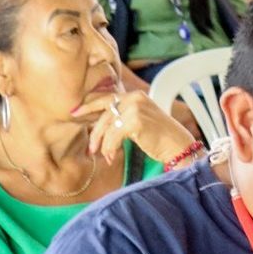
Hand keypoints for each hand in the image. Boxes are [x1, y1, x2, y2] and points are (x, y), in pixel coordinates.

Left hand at [72, 89, 193, 164]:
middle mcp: (134, 98)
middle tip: (90, 149)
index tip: (74, 113)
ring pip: (107, 127)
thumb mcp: (140, 121)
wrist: (178, 145)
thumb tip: (99, 126)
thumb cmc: (159, 137)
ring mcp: (135, 108)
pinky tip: (112, 158)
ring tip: (104, 156)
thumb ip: (123, 117)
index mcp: (135, 95)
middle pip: (104, 114)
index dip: (88, 106)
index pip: (106, 98)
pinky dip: (110, 149)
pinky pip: (113, 137)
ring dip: (102, 145)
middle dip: (94, 133)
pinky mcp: (136, 121)